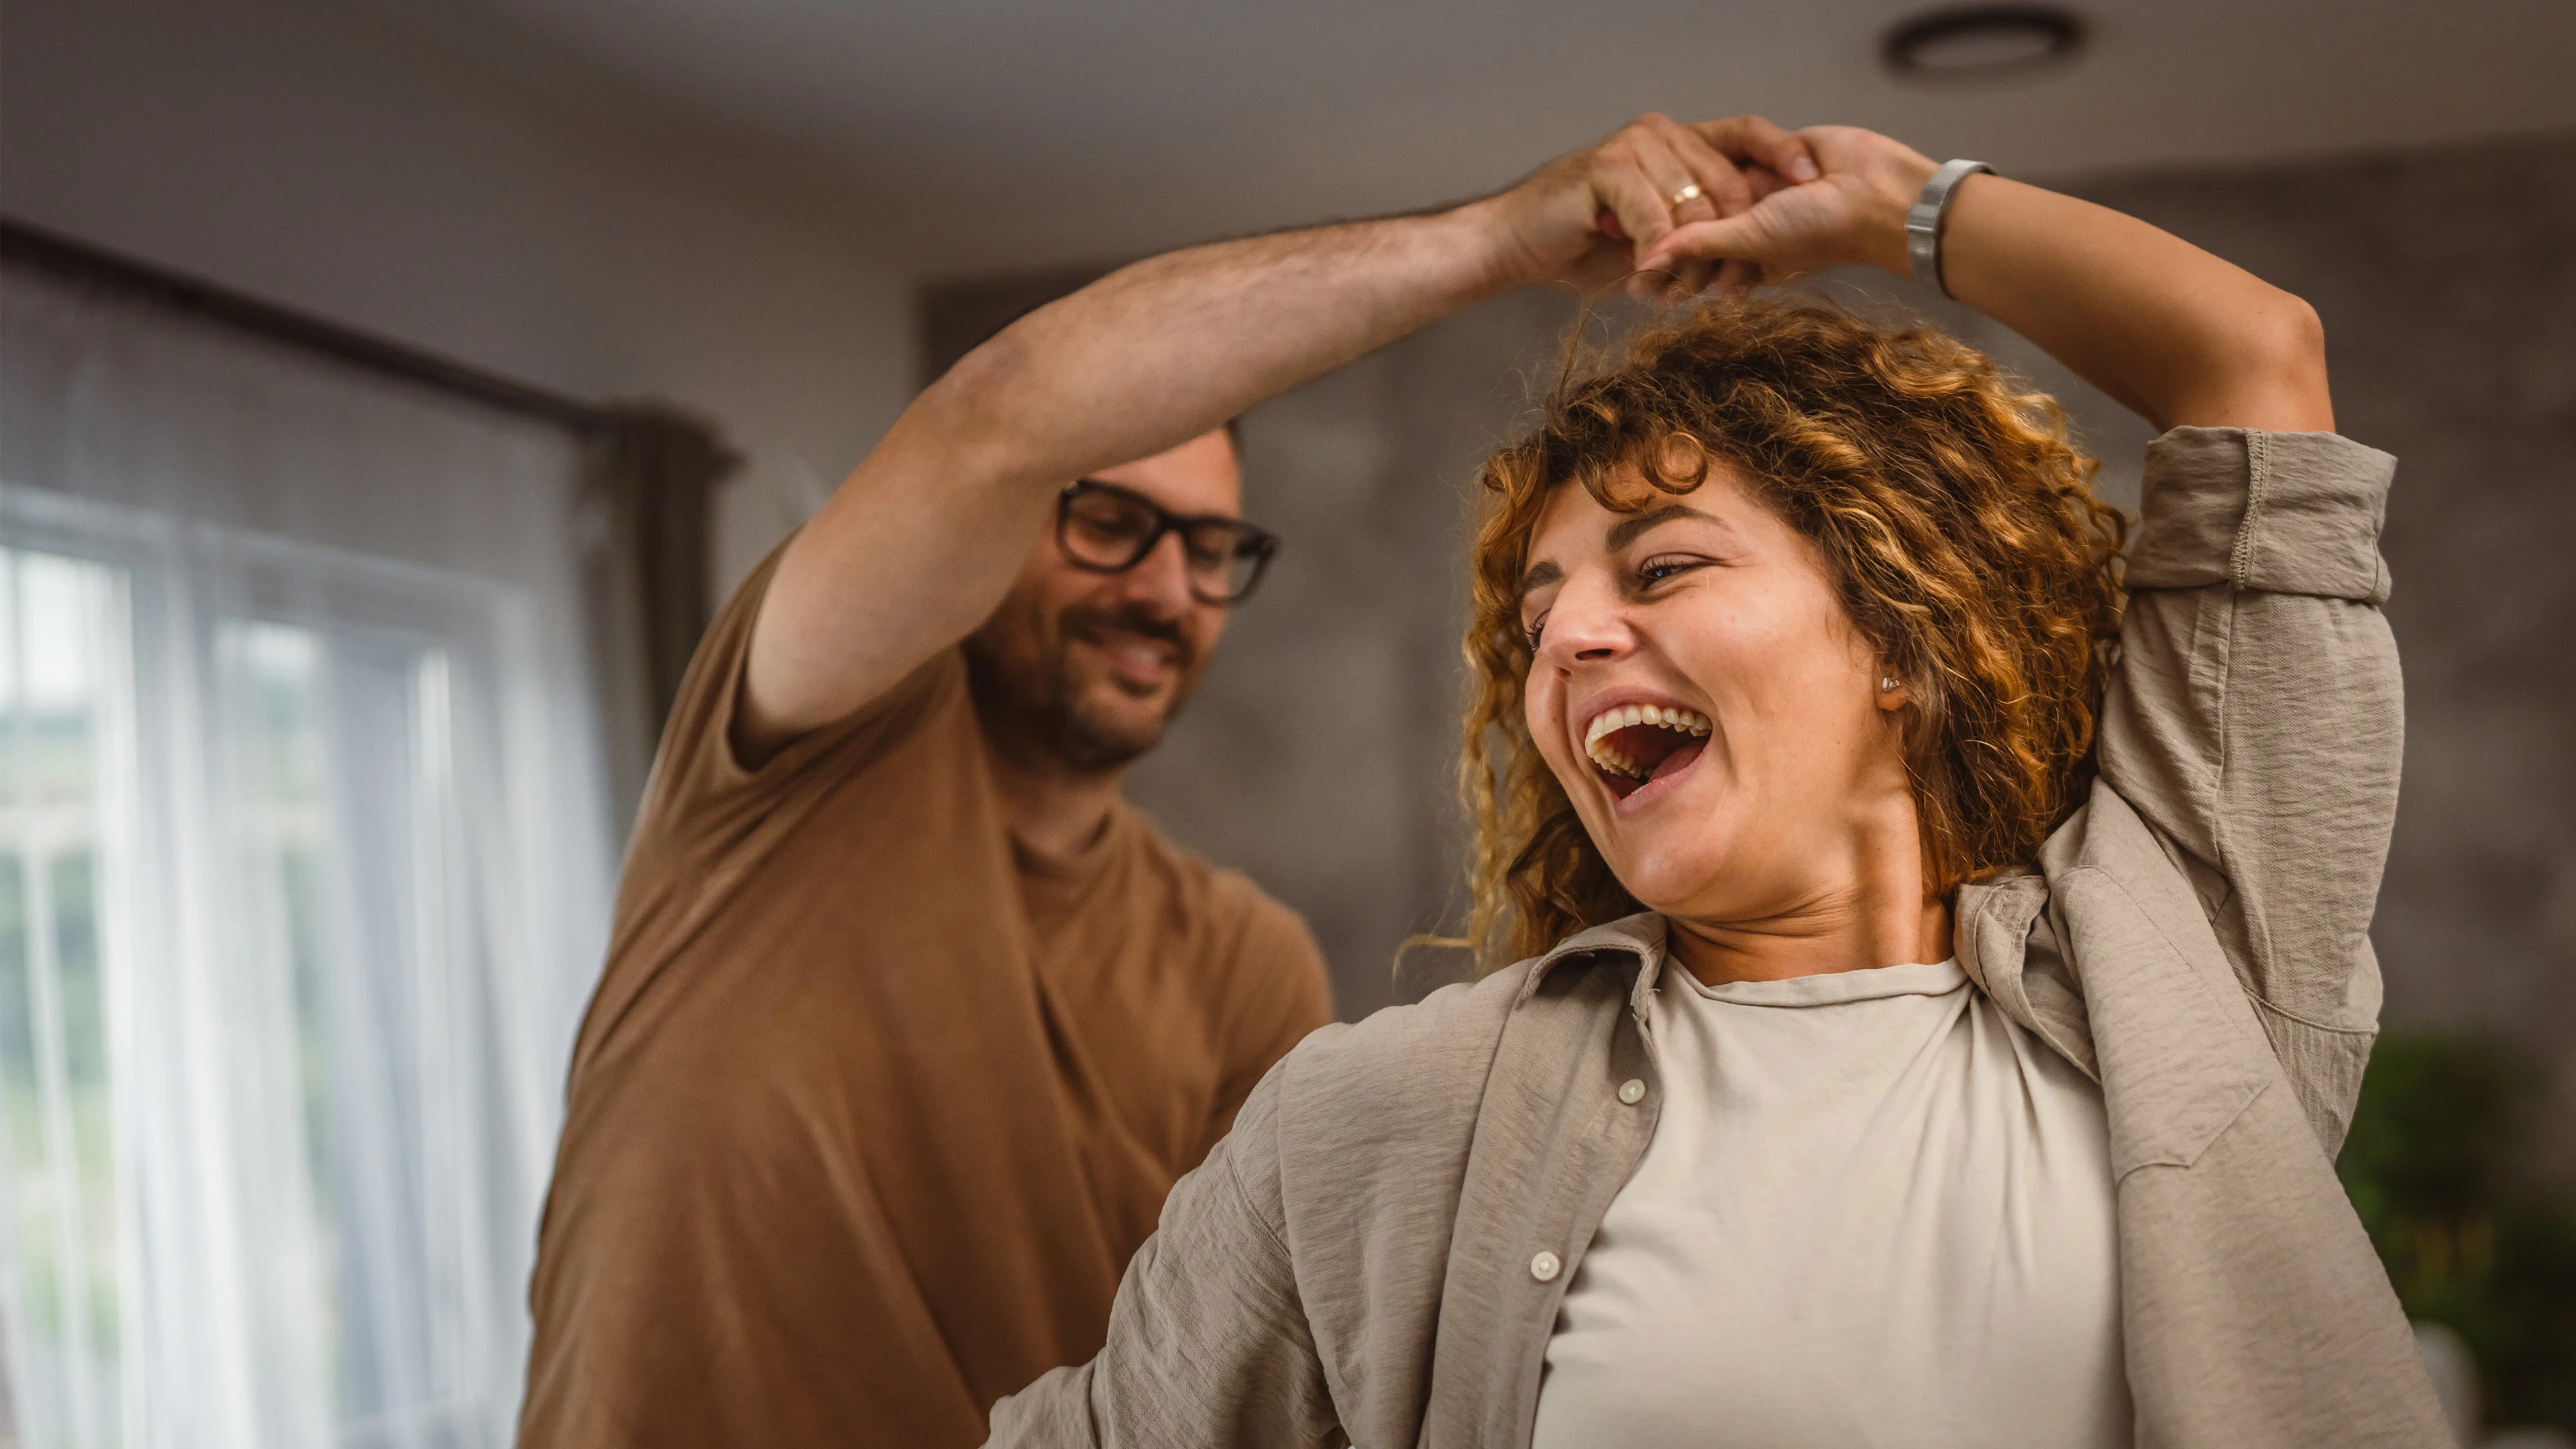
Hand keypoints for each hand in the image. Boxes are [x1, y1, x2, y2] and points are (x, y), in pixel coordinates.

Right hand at [1477, 114, 1823, 296]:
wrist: (1517, 246)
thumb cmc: (1583, 245)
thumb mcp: (1657, 238)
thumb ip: (1699, 231)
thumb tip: (1753, 254)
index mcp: (1680, 143)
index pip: (1747, 135)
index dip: (1783, 154)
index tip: (1813, 186)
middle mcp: (1662, 134)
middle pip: (1730, 182)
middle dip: (1733, 244)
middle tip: (1723, 291)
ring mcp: (1635, 146)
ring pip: (1695, 208)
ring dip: (1689, 263)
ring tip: (1669, 294)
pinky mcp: (1608, 167)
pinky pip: (1656, 219)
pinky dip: (1655, 256)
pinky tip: (1641, 279)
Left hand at [1635, 126, 1940, 293]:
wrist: (1880, 191)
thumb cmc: (1821, 228)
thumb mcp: (1752, 239)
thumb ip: (1701, 244)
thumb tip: (1649, 263)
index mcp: (1750, 260)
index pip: (1700, 268)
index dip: (1668, 274)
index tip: (1631, 283)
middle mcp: (1754, 228)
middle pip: (1700, 231)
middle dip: (1669, 240)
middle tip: (1623, 250)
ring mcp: (1763, 191)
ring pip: (1713, 193)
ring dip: (1688, 198)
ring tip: (1645, 211)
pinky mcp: (1773, 156)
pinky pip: (1736, 157)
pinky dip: (1714, 162)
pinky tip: (1674, 162)